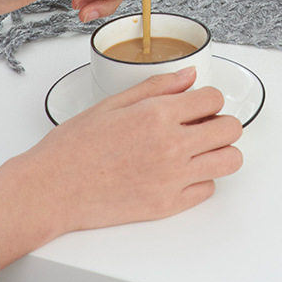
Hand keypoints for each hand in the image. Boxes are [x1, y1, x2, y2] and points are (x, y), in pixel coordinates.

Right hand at [0, 68, 242, 267]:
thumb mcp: (113, 104)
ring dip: (220, 152)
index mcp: (158, 114)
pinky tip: (179, 173)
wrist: (50, 190)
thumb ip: (158, 86)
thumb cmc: (73, 147)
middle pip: (231, 129)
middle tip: (202, 127)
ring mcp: (173, 178)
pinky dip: (200, 180)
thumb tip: (189, 75)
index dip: (209, 99)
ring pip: (229, 161)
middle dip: (220, 123)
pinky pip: (208, 190)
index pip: (214, 98)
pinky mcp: (168, 205)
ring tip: (199, 151)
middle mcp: (172, 145)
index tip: (198, 105)